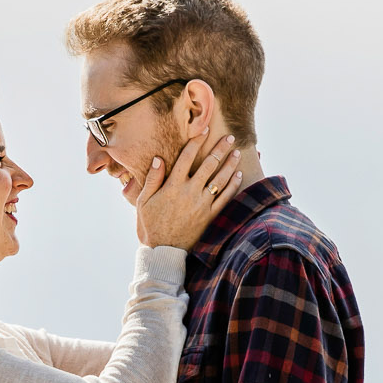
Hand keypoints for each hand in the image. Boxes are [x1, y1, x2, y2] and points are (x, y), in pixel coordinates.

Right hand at [135, 130, 242, 248]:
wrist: (163, 252)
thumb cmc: (150, 226)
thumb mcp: (143, 201)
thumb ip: (152, 179)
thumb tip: (159, 158)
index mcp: (172, 186)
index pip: (187, 156)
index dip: (197, 141)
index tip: (205, 129)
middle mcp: (190, 192)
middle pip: (209, 164)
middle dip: (221, 148)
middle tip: (230, 137)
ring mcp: (202, 204)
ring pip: (221, 179)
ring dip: (231, 163)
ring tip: (237, 152)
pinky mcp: (210, 216)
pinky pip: (225, 197)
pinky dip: (234, 184)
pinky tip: (239, 175)